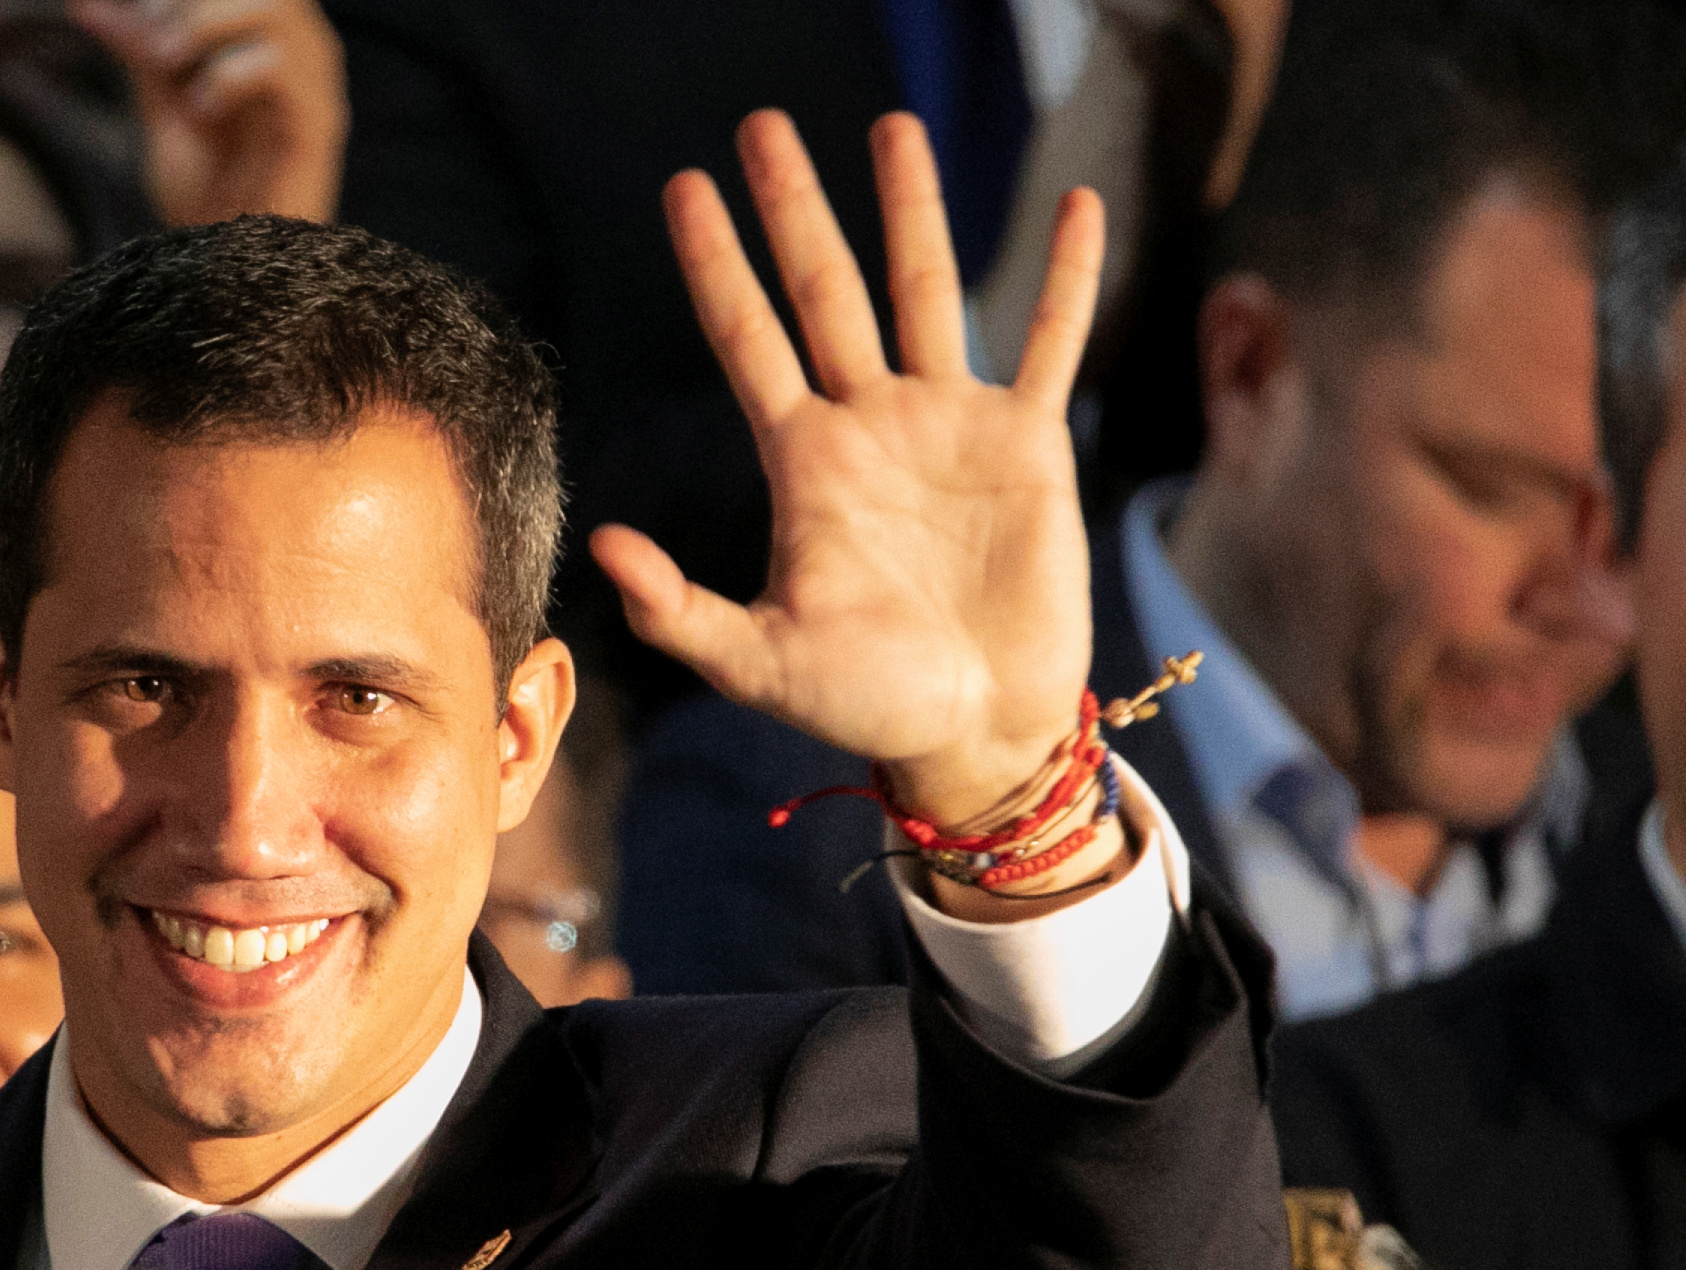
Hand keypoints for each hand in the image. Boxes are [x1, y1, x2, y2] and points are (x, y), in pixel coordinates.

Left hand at [75, 0, 345, 225]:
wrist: (231, 273)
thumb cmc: (207, 196)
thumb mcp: (162, 109)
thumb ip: (140, 53)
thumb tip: (87, 4)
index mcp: (268, 43)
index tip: (134, 16)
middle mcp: (301, 55)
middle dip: (193, 1)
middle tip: (151, 42)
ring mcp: (316, 88)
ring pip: (280, 9)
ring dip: (209, 22)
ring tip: (165, 62)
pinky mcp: (319, 126)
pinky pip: (283, 68)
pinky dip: (231, 75)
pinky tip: (202, 108)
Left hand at [595, 113, 1104, 837]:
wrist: (970, 729)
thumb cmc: (863, 706)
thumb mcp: (758, 663)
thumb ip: (679, 610)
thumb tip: (605, 547)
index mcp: (802, 463)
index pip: (747, 337)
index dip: (718, 263)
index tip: (683, 186)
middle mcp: (870, 424)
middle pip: (826, 290)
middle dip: (795, 207)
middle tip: (763, 123)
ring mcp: (950, 425)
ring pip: (928, 289)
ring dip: (912, 208)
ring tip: (892, 124)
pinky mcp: (1031, 444)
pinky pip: (1053, 343)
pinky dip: (1071, 278)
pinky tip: (1080, 204)